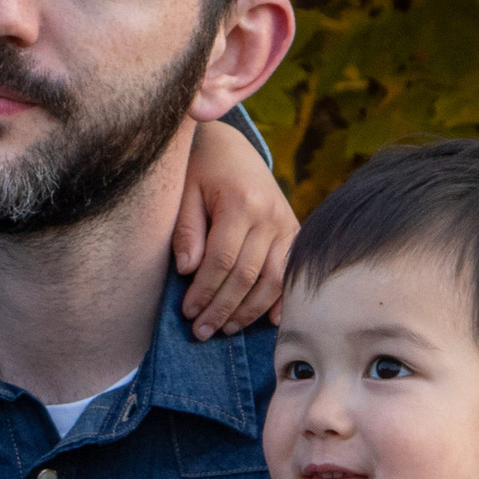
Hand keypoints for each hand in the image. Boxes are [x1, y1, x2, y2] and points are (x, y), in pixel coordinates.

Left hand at [174, 117, 297, 337]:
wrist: (232, 147)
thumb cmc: (200, 169)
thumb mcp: (184, 191)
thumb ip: (186, 230)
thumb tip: (187, 270)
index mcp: (240, 201)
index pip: (222, 260)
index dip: (204, 291)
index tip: (187, 312)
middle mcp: (269, 214)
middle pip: (248, 275)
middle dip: (223, 308)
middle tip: (202, 332)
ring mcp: (286, 223)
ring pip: (274, 280)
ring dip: (249, 311)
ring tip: (225, 329)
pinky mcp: (295, 231)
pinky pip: (292, 272)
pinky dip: (283, 300)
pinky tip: (269, 322)